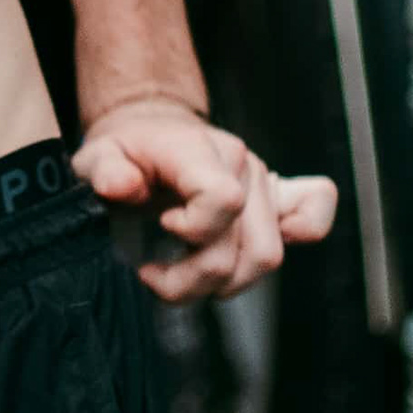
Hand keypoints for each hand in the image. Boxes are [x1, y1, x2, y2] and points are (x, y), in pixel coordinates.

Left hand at [75, 98, 336, 303]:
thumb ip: (104, 171)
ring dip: (224, 282)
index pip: (225, 200)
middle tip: (157, 273)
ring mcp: (262, 182)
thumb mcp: (97, 156)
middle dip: (198, 278)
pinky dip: (298, 237)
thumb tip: (122, 187)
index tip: (161, 229)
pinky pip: (314, 215)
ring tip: (184, 272)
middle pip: (250, 247)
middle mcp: (241, 165)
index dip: (194, 231)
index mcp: (199, 151)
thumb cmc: (126, 150)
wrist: (149, 130)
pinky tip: (246, 253)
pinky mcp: (275, 198)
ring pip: (268, 256)